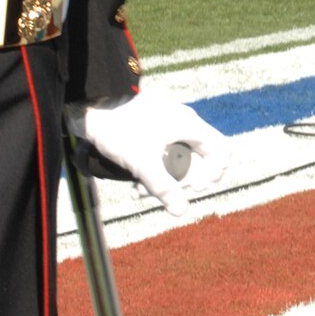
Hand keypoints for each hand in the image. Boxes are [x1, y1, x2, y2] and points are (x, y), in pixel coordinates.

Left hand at [71, 91, 229, 215]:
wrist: (92, 104)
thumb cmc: (119, 129)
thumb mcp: (142, 162)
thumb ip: (163, 187)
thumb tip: (181, 211)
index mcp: (190, 125)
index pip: (222, 151)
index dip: (214, 173)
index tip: (193, 186)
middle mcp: (184, 123)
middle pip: (199, 160)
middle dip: (182, 182)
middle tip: (164, 194)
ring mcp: (169, 124)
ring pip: (178, 159)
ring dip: (164, 179)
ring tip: (141, 192)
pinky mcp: (154, 128)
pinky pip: (164, 153)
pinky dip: (154, 169)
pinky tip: (134, 185)